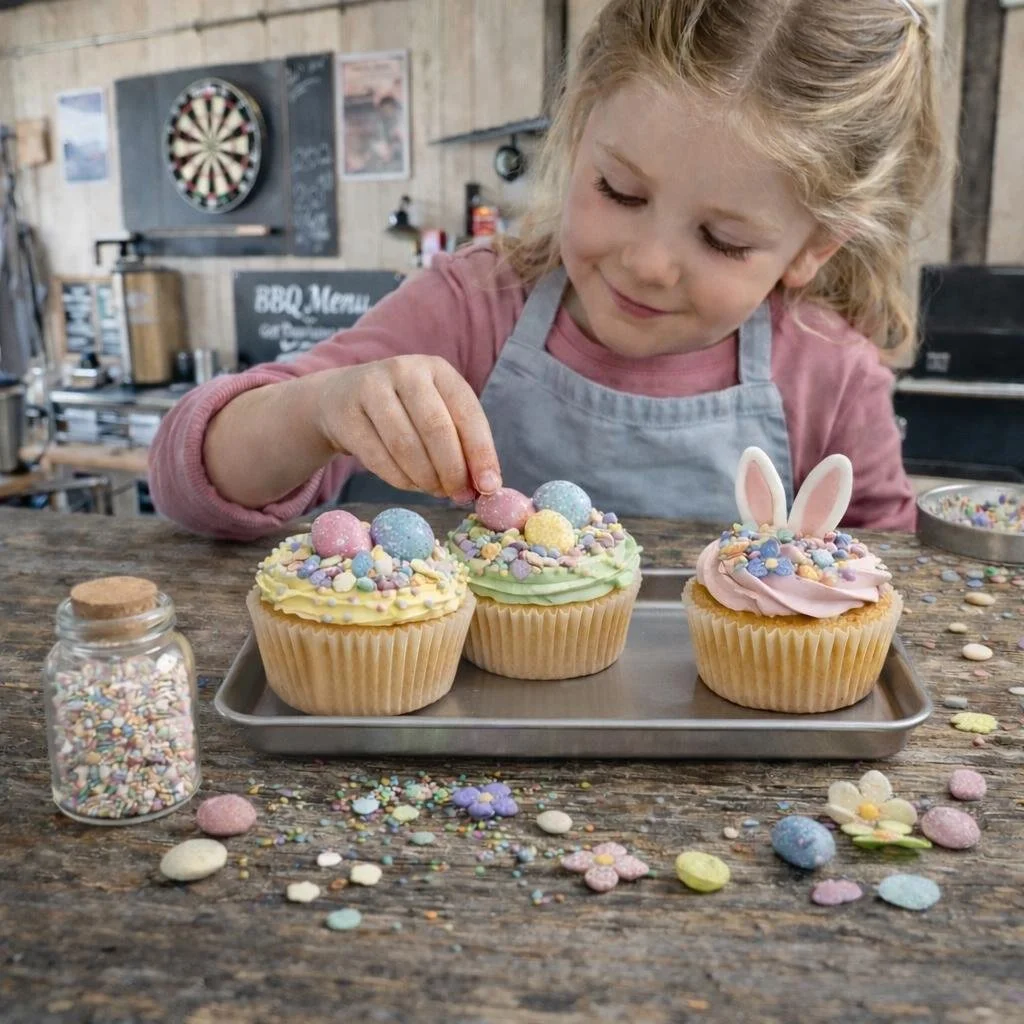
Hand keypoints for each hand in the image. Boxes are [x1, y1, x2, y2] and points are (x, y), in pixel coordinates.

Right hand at [311, 356, 501, 501]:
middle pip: (436, 429)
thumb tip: (486, 486)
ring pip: (406, 446)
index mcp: (438, 369)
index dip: (481, 453)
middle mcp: (405, 371)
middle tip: (458, 495)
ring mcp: (372, 389)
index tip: (489, 487)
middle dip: (452, 470)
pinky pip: (379, 459)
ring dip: (426, 479)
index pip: (468, 414)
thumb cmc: (403, 411)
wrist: (340, 399)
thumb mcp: (436, 413)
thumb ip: (462, 444)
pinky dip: (400, 480)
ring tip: (436, 490)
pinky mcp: (346, 415)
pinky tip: (411, 484)